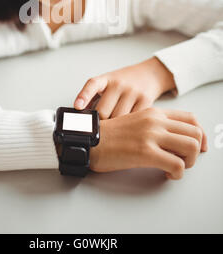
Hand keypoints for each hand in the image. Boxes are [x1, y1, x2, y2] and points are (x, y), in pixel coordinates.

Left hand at [74, 57, 175, 117]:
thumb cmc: (124, 81)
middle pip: (103, 111)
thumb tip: (81, 117)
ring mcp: (132, 92)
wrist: (150, 74)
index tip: (77, 107)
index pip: (92, 85)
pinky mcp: (145, 101)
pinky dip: (128, 126)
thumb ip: (94, 97)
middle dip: (101, 121)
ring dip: (115, 127)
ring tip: (115, 127)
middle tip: (101, 126)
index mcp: (106, 79)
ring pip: (118, 119)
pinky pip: (132, 120)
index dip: (83, 96)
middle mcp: (118, 84)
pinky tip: (128, 125)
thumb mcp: (108, 83)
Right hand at [89, 108, 207, 178]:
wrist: (87, 139)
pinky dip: (177, 174)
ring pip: (191, 147)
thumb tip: (172, 141)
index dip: (200, 135)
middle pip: (196, 133)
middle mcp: (155, 120)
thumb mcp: (134, 122)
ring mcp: (151, 135)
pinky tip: (165, 173)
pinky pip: (177, 165)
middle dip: (195, 152)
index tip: (199, 147)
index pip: (191, 119)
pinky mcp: (145, 152)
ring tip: (174, 167)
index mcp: (154, 113)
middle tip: (183, 160)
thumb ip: (153, 126)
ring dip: (188, 162)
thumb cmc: (108, 136)